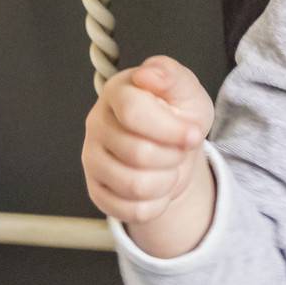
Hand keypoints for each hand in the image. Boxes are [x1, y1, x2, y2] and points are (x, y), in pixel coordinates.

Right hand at [82, 56, 213, 226]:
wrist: (175, 146)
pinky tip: (159, 187)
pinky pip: (130, 211)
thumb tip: (147, 74)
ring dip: (166, 181)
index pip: (133, 113)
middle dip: (173, 156)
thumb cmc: (179, 112)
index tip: (194, 134)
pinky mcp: (96, 190)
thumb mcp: (186, 90)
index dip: (170, 129)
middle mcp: (96, 123)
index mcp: (117, 91)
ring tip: (170, 167)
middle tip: (180, 149)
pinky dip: (156, 204)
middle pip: (137, 153)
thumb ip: (171, 76)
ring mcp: (91, 158)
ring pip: (134, 185)